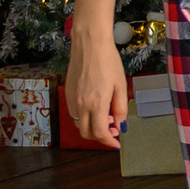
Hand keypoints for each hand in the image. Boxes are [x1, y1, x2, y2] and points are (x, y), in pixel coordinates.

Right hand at [62, 23, 127, 145]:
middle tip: (113, 131)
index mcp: (96, 104)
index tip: (117, 144)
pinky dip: (85, 118)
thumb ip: (120, 108)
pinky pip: (74, 114)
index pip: (100, 133)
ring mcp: (72, 99)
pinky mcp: (68, 93)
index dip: (109, 142)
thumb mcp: (120, 86)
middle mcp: (81, 105)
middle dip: (100, 137)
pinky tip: (96, 109)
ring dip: (92, 128)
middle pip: (87, 133)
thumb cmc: (108, 62)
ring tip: (107, 118)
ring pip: (79, 125)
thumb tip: (120, 126)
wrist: (89, 44)